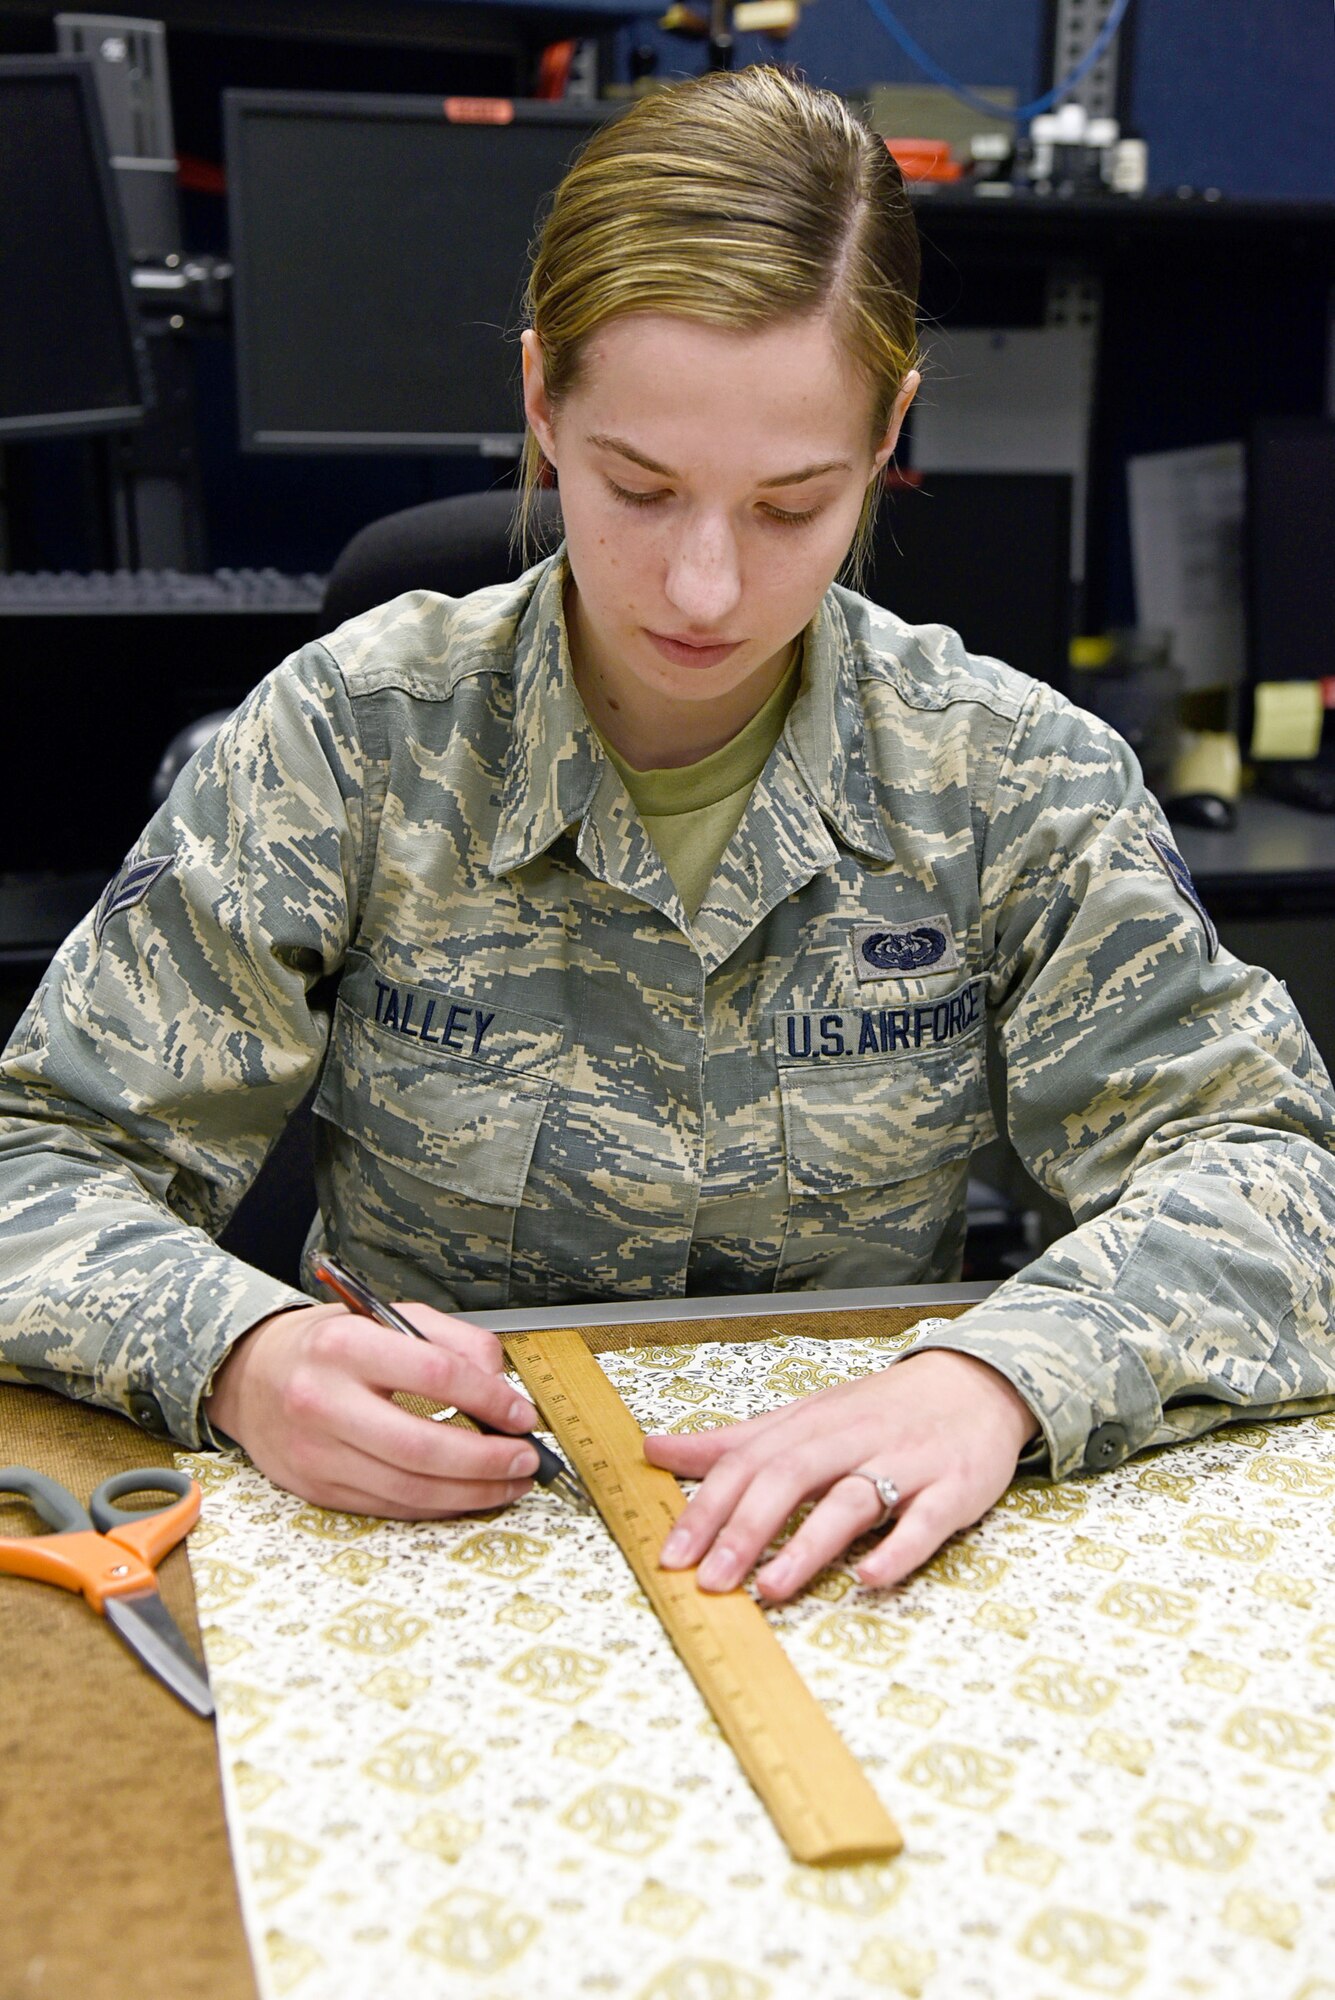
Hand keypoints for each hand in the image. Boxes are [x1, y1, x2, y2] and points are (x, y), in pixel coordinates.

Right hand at [203, 1301, 540, 1518]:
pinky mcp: (315, 1488)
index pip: (435, 1374)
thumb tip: (501, 1384)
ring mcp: (316, 1452)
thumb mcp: (387, 1317)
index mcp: (345, 1345)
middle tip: (525, 1458)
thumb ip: (451, 1340)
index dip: (489, 1399)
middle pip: (422, 1446)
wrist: (251, 1375)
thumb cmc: (327, 1345)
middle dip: (488, 1461)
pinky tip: (466, 1494)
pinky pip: (390, 1505)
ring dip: (471, 1492)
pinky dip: (437, 1505)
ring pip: (408, 1488)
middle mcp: (323, 1400)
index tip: (521, 1413)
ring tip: (509, 1482)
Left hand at [644, 1348, 1039, 1602]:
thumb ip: (734, 1442)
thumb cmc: (880, 1410)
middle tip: (711, 1581)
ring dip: (809, 1545)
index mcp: (810, 1425)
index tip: (673, 1553)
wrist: (976, 1383)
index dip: (707, 1507)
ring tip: (771, 1588)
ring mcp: (905, 1464)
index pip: (748, 1462)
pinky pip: (925, 1521)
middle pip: (791, 1477)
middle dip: (746, 1530)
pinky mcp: (953, 1489)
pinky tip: (869, 1577)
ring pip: (852, 1499)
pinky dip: (897, 1550)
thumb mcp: (803, 1418)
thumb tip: (655, 1449)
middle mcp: (852, 1440)